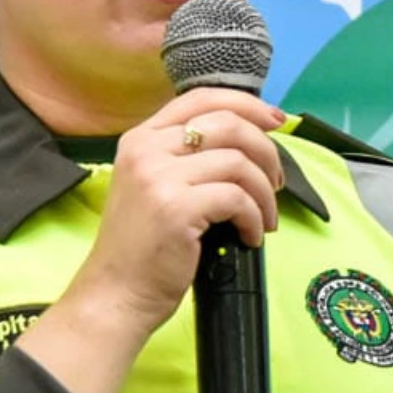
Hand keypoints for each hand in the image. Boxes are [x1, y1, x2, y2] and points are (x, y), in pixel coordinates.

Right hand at [63, 88, 286, 340]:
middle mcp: (146, 149)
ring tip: (265, 218)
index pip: (202, 98)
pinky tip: (250, 236)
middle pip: (228, 123)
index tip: (277, 123)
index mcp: (141, 138)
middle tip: (276, 183)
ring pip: (239, 161)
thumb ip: (188, 159)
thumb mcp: (156, 187)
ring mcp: (159, 176)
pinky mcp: (176, 207)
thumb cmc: (143, 248)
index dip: (248, 105)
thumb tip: (250, 141)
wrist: (115, 294)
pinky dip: (255, 218)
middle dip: (266, 151)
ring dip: (264, 192)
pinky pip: (237, 198)